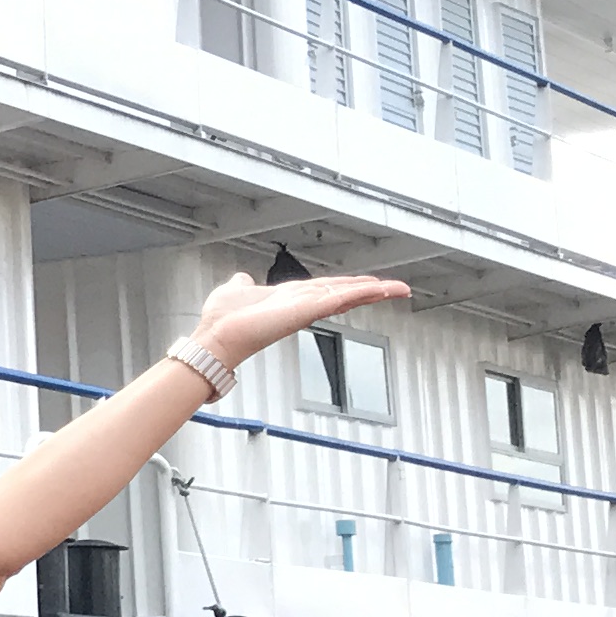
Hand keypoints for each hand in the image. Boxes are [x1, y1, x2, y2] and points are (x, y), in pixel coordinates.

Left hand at [191, 265, 409, 368]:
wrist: (215, 337)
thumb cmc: (223, 320)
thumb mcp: (235, 291)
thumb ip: (242, 285)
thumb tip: (241, 279)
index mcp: (290, 298)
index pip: (328, 289)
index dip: (350, 285)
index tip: (371, 283)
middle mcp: (302, 304)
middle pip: (345, 293)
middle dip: (372, 290)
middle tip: (398, 289)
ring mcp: (306, 308)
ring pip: (347, 295)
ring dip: (374, 291)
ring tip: (399, 289)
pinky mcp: (305, 311)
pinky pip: (339, 298)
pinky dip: (360, 292)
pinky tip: (379, 288)